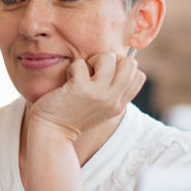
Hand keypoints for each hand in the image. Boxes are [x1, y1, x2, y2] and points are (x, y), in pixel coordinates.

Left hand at [28, 52, 145, 142]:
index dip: (123, 67)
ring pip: (108, 57)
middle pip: (130, 63)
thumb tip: (117, 64)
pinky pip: (81, 63)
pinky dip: (73, 67)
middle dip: (111, 59)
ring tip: (81, 73)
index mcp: (119, 105)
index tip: (106, 73)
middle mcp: (112, 100)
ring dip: (92, 60)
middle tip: (94, 70)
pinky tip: (67, 79)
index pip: (139, 76)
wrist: (52, 133)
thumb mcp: (100, 109)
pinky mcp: (80, 88)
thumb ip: (112, 93)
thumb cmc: (72, 116)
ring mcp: (98, 94)